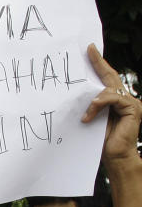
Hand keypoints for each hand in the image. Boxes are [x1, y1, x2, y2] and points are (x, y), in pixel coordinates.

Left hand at [82, 44, 141, 168]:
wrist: (114, 157)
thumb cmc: (100, 142)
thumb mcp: (90, 120)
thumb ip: (88, 107)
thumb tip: (73, 96)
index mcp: (114, 100)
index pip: (106, 78)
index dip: (99, 64)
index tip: (89, 50)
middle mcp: (124, 99)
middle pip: (110, 77)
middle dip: (99, 64)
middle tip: (88, 51)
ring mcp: (130, 103)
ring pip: (110, 90)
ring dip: (94, 101)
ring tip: (85, 115)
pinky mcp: (133, 108)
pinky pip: (113, 99)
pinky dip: (98, 106)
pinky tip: (88, 117)